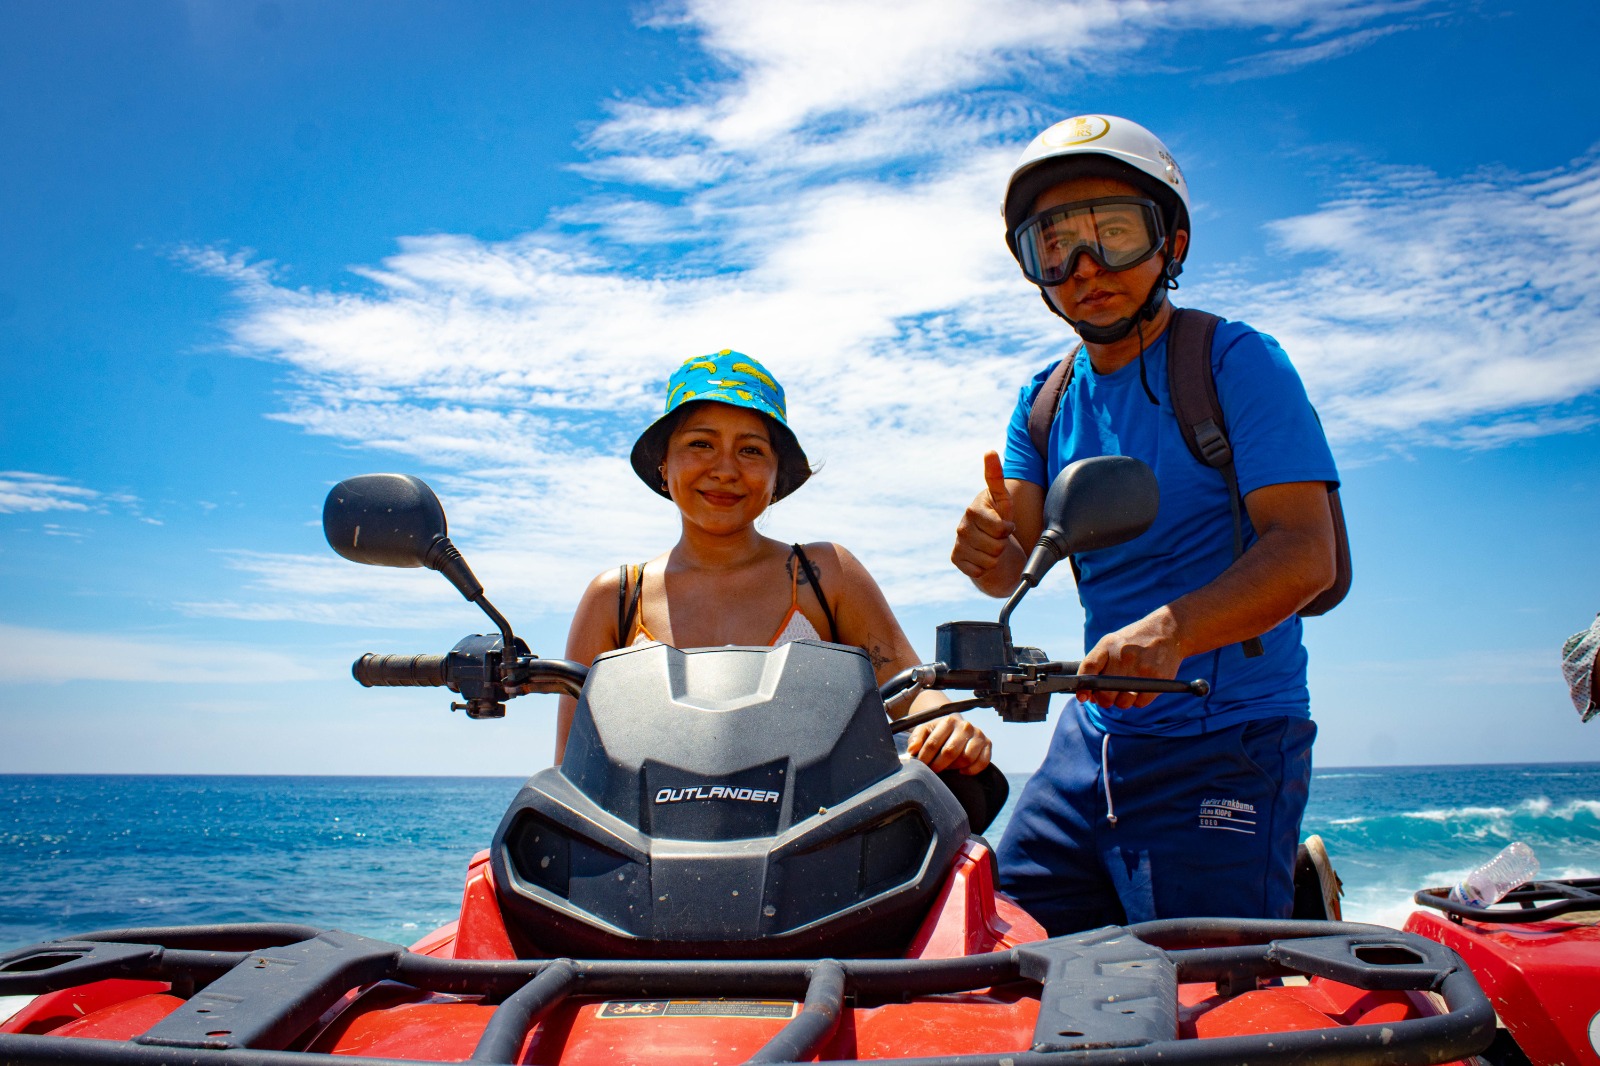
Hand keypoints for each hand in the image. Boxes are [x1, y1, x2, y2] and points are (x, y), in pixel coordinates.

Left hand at [907, 714, 992, 774]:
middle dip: (938, 765)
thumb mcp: (924, 731)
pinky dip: (972, 770)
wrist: (955, 726)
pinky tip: (961, 771)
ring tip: (947, 768)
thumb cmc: (938, 731)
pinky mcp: (988, 744)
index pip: (933, 743)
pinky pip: (983, 762)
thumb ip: (916, 738)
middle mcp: (965, 726)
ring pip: (966, 758)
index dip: (925, 757)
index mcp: (948, 721)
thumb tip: (912, 750)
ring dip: (954, 767)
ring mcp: (978, 735)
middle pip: (950, 752)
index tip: (921, 765)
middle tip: (933, 770)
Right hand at [952, 451, 1015, 579]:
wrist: (990, 544)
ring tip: (993, 548)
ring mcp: (958, 543)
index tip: (1007, 526)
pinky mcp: (956, 559)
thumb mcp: (1003, 500)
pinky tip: (983, 558)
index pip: (998, 528)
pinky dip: (985, 568)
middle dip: (1003, 545)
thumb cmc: (999, 518)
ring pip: (988, 560)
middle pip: (995, 546)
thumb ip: (996, 477)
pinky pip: (977, 570)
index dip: (1007, 530)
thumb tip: (989, 450)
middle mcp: (962, 526)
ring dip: (995, 557)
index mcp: (973, 510)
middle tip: (999, 538)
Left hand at [1077, 606, 1185, 709]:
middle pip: (1105, 692)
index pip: (1088, 667)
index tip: (1083, 696)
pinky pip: (1140, 703)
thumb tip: (1088, 696)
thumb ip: (1097, 665)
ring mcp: (1141, 668)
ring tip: (1127, 690)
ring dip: (1122, 702)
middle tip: (1108, 696)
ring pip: (1122, 702)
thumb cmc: (1134, 642)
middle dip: (1104, 700)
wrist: (1169, 631)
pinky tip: (1141, 688)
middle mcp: (1123, 656)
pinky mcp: (1157, 679)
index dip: (1083, 686)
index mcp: (1108, 645)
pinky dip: (1138, 701)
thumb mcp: (1112, 642)